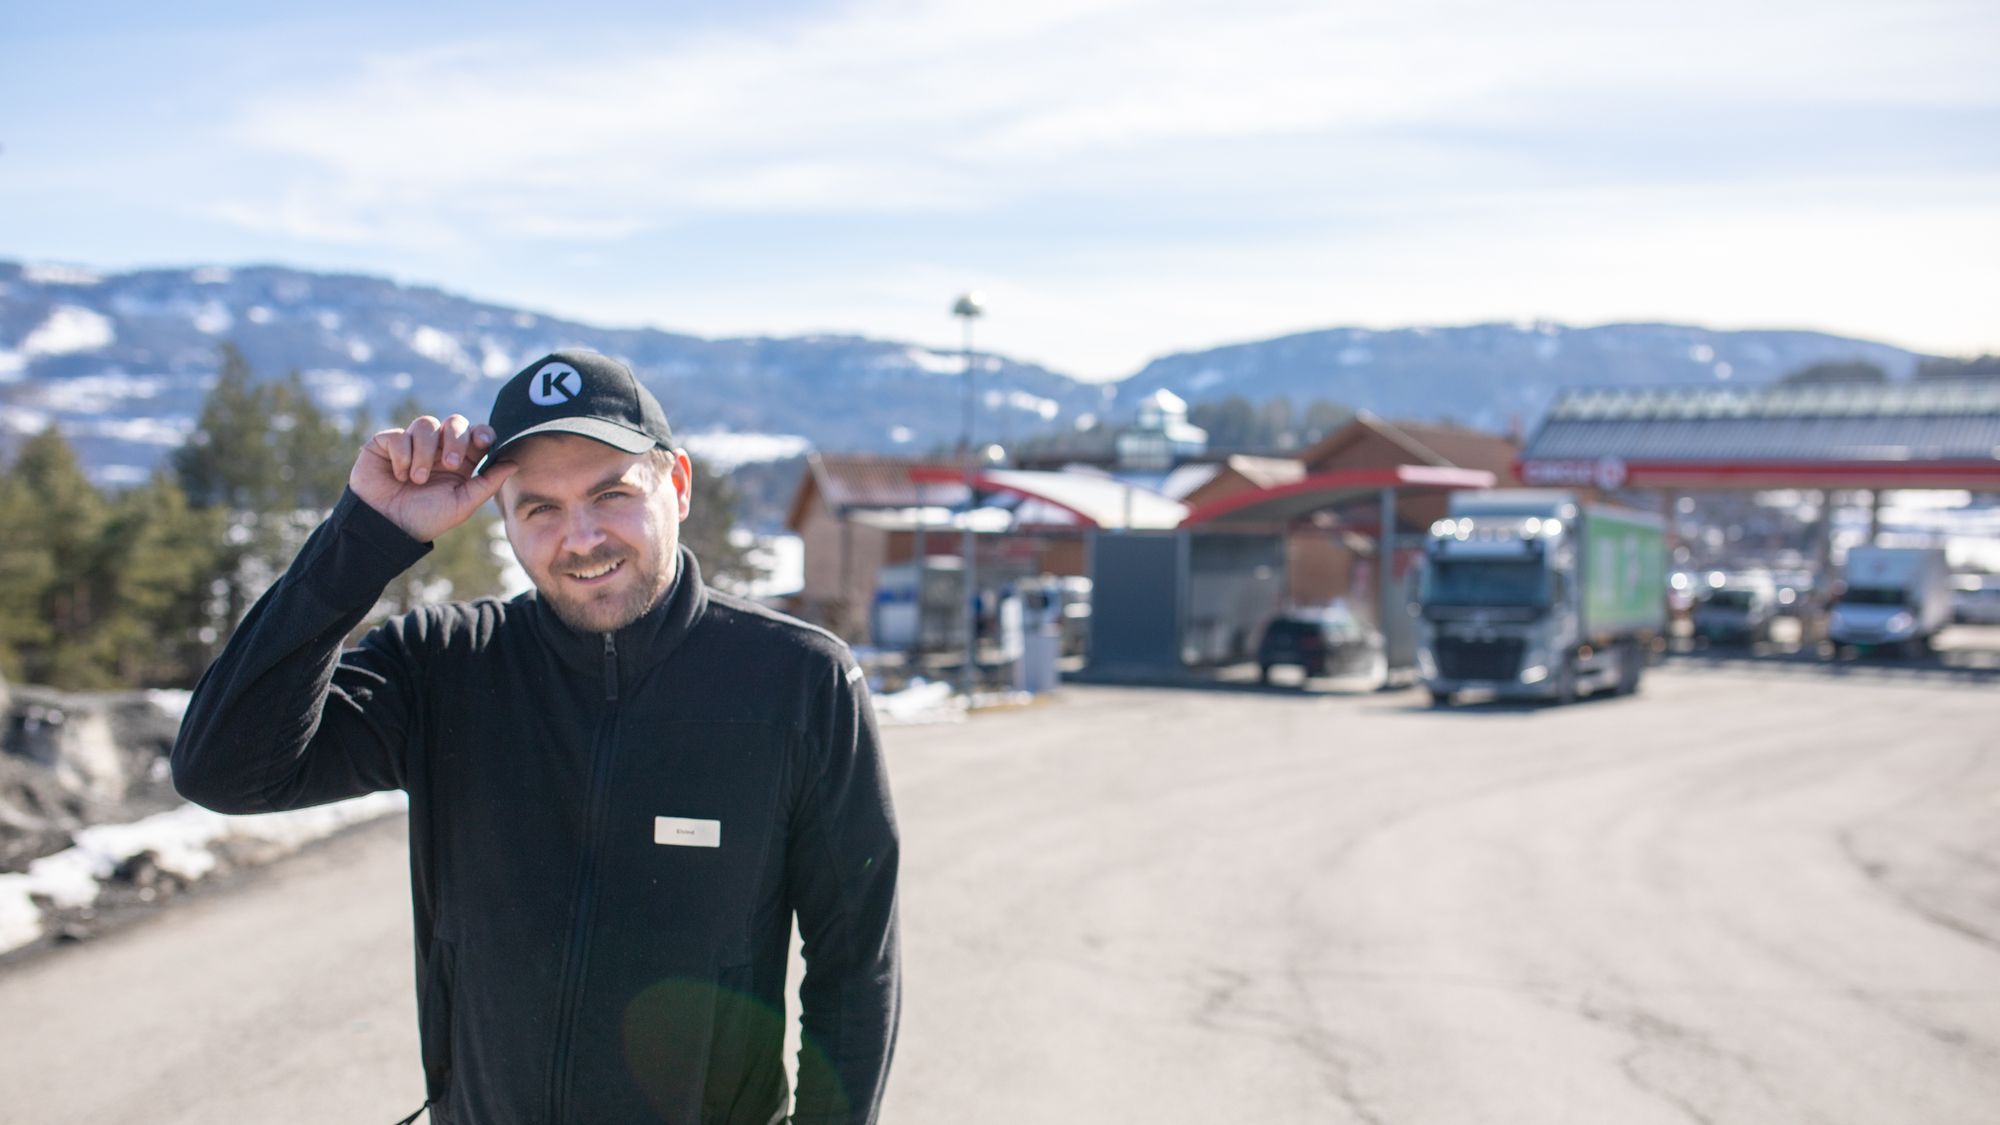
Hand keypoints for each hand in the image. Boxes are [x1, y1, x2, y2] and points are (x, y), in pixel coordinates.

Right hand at [348, 414, 517, 541]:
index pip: (477, 435)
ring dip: (425, 453)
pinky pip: (399, 434)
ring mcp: (412, 443)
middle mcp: (437, 449)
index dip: (482, 432)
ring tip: (417, 479)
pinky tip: (398, 475)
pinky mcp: (386, 443)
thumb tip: (514, 462)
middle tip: (450, 465)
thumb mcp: (462, 504)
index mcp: (460, 462)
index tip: (483, 441)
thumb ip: (488, 483)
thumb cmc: (426, 518)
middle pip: (455, 422)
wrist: (387, 527)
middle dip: (455, 440)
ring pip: (426, 424)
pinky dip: (402, 455)